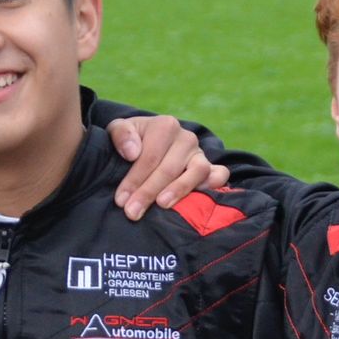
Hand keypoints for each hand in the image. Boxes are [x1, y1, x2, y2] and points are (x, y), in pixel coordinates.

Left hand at [105, 117, 229, 220]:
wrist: (150, 141)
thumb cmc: (132, 140)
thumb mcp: (119, 131)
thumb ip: (121, 135)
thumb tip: (132, 153)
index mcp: (165, 126)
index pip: (150, 157)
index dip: (134, 179)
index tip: (121, 200)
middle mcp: (186, 138)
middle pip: (169, 168)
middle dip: (148, 192)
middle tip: (132, 212)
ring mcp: (200, 153)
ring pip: (196, 171)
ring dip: (179, 190)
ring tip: (162, 205)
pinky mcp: (210, 167)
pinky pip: (220, 174)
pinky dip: (214, 184)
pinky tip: (200, 196)